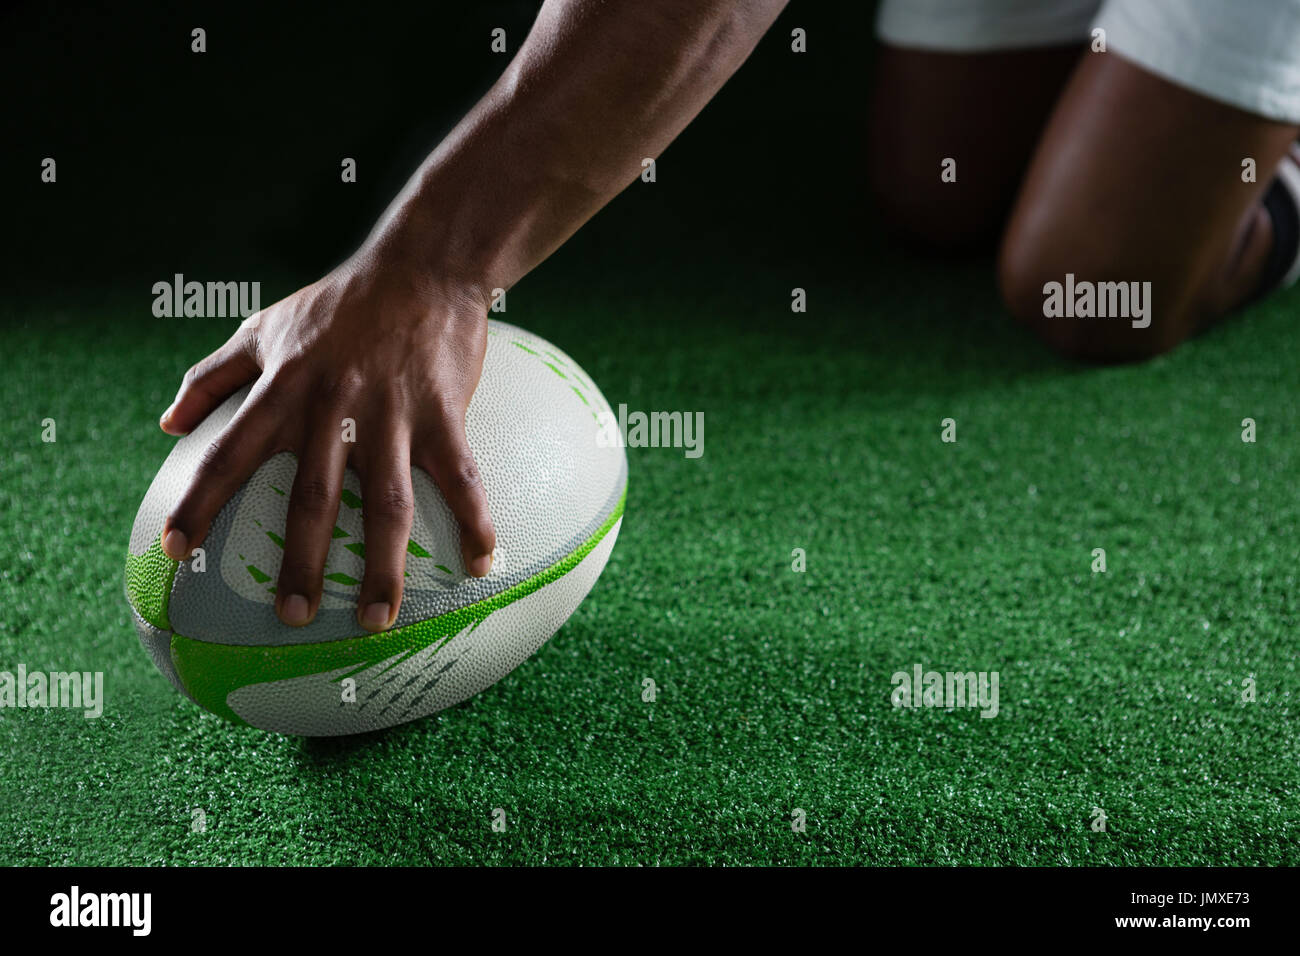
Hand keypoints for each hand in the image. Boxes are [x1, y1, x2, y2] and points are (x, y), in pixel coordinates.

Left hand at [157, 261, 496, 631]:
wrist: (421, 266)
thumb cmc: (339, 302)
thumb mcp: (263, 326)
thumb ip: (212, 374)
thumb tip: (168, 424)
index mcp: (283, 388)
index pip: (230, 453)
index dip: (200, 503)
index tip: (176, 551)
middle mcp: (333, 406)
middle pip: (314, 497)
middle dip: (301, 562)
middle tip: (293, 616)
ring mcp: (392, 412)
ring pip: (387, 501)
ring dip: (382, 564)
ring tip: (376, 618)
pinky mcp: (443, 412)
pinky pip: (461, 477)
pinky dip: (474, 520)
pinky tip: (481, 563)